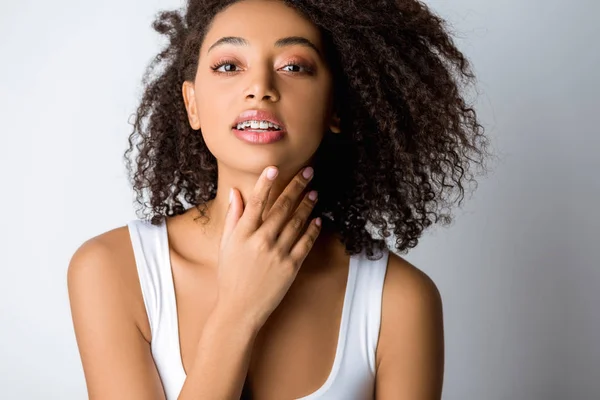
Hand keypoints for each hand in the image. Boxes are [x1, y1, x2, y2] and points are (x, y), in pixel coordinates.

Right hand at [214, 166, 320, 329]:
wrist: (240, 309)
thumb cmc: (230, 276)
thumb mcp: (226, 246)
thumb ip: (233, 218)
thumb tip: (235, 193)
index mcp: (242, 235)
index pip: (255, 203)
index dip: (265, 184)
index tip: (274, 168)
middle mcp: (261, 241)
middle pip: (281, 208)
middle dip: (296, 187)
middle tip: (308, 172)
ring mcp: (277, 254)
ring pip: (296, 222)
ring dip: (307, 205)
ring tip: (315, 192)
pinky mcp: (290, 267)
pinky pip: (305, 243)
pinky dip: (312, 230)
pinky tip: (318, 219)